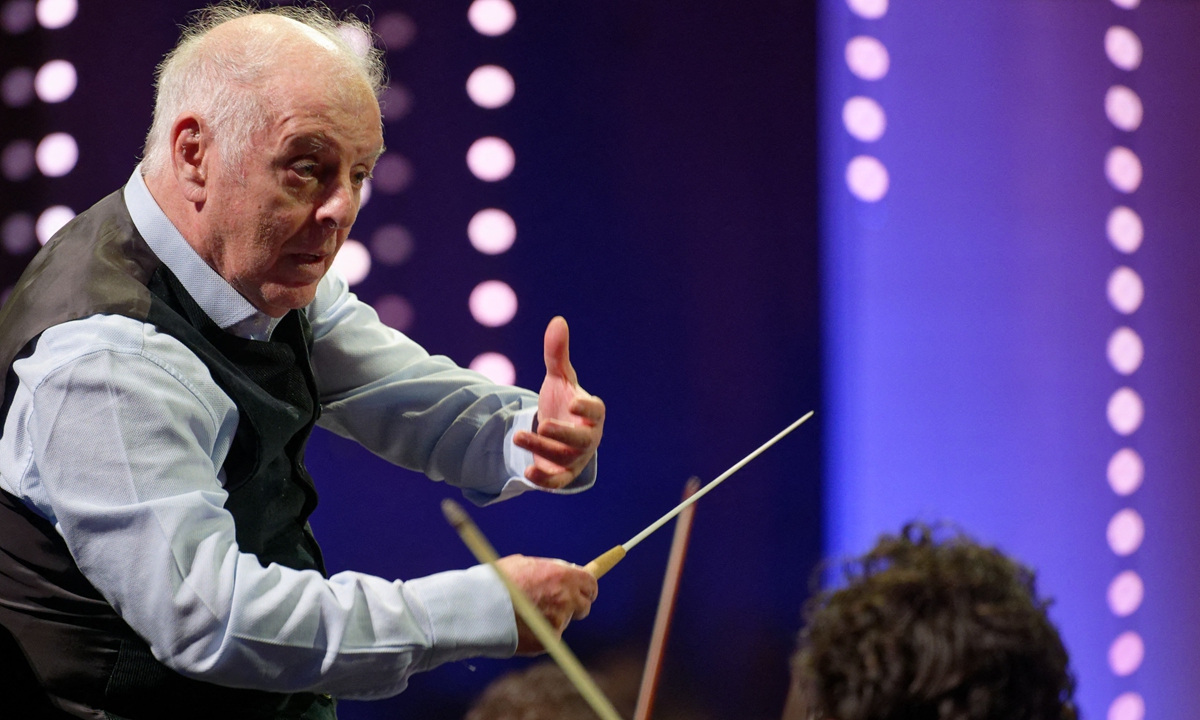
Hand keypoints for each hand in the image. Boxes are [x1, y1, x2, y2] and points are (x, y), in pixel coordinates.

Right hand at [496, 554, 598, 654]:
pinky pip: (549, 637)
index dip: (585, 588)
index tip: (579, 591)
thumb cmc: (498, 581)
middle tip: (556, 605)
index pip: (590, 583)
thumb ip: (548, 570)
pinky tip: (520, 627)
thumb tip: (562, 571)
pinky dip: (538, 634)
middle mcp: (566, 599)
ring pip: (563, 621)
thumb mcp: (524, 564)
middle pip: (584, 606)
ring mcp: (559, 621)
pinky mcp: (549, 640)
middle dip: (573, 606)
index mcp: (564, 576)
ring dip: (552, 619)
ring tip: (526, 615)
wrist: (479, 606)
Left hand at [514, 316, 605, 488]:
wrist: (555, 434)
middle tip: (544, 424)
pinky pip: (557, 481)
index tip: (574, 404)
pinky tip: (527, 471)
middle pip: (580, 440)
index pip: (596, 412)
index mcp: (591, 413)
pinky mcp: (562, 474)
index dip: (587, 409)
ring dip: (542, 449)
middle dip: (563, 434)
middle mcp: (588, 437)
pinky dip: (544, 479)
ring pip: (564, 459)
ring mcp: (576, 458)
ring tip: (518, 435)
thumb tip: (557, 321)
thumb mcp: (558, 378)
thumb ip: (557, 353)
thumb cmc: (562, 403)